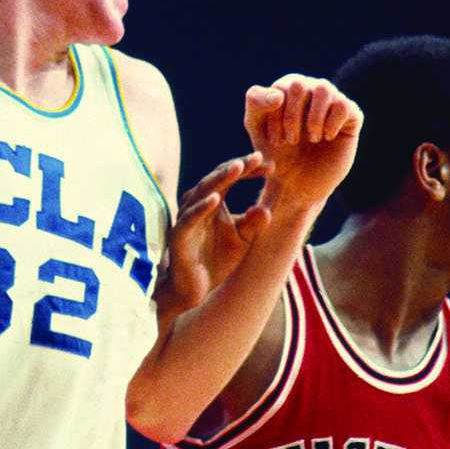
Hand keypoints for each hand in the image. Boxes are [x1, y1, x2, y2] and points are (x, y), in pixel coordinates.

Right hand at [159, 152, 269, 317]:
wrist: (194, 291)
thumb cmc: (217, 261)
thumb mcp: (242, 240)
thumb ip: (254, 224)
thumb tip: (267, 209)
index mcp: (213, 202)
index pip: (230, 177)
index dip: (248, 169)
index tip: (271, 166)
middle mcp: (197, 205)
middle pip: (216, 178)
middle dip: (236, 166)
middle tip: (255, 157)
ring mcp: (187, 219)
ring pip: (202, 192)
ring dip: (220, 179)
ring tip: (238, 168)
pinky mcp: (179, 236)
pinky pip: (189, 218)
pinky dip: (202, 207)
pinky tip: (216, 199)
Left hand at [244, 76, 361, 211]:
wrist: (298, 182)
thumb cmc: (276, 152)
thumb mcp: (257, 127)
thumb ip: (257, 103)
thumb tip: (278, 95)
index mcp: (287, 87)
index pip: (280, 87)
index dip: (276, 116)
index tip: (276, 142)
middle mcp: (311, 87)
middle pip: (299, 85)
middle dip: (292, 117)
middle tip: (291, 141)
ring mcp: (332, 99)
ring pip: (324, 90)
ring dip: (313, 119)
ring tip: (312, 139)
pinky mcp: (351, 115)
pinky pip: (343, 106)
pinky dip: (332, 124)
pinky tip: (327, 137)